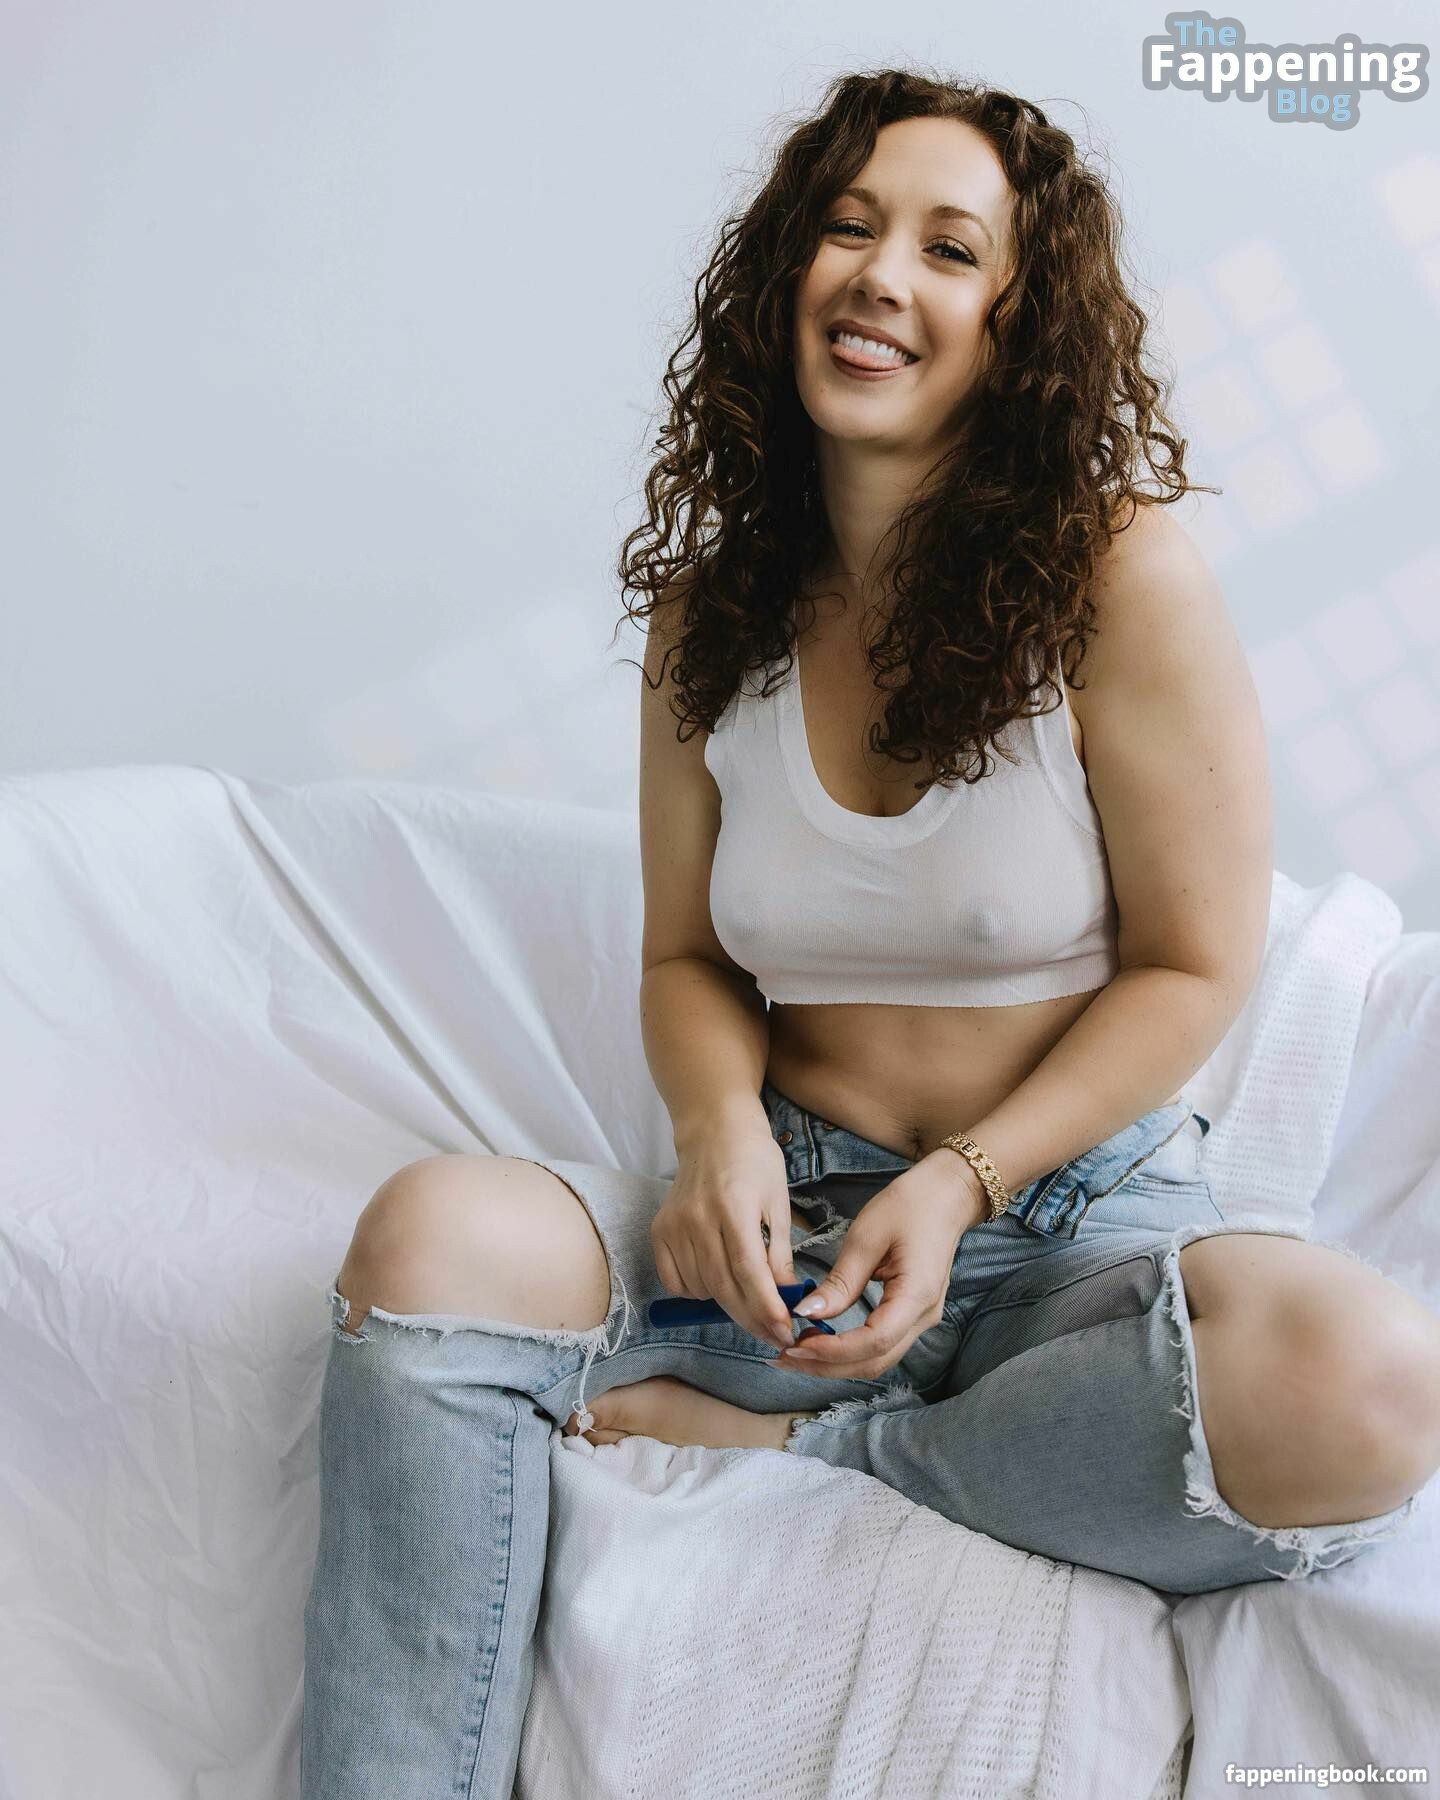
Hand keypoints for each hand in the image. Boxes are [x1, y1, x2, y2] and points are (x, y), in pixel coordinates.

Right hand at [651, 1110, 797, 1350]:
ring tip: (749, 1299)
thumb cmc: (755, 1161)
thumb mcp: (778, 1202)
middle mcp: (698, 1218)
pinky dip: (696, 1292)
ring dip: (727, 1305)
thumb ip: (780, 1252)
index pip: (749, 1272)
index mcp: (734, 1208)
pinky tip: (716, 1282)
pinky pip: (674, 1280)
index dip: (767, 1308)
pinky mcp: (658, 1230)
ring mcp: (674, 1225)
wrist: (714, 1131)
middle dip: (752, 1319)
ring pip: (701, 1288)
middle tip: (774, 1336)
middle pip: (724, 1287)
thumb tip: (787, 1297)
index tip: (784, 1330)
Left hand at [775, 1153, 985, 1382]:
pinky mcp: (912, 1315)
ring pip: (877, 1359)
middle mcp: (924, 1316)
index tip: (796, 1345)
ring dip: (836, 1363)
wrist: (946, 1195)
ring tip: (795, 1353)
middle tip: (783, 1357)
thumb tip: (806, 1314)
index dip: (833, 1350)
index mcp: (916, 1295)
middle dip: (827, 1366)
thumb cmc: (909, 1206)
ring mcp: (921, 1319)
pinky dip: (848, 1351)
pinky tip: (821, 1343)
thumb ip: (840, 1282)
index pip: (874, 1341)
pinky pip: (880, 1345)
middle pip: (874, 1361)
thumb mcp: (866, 1238)